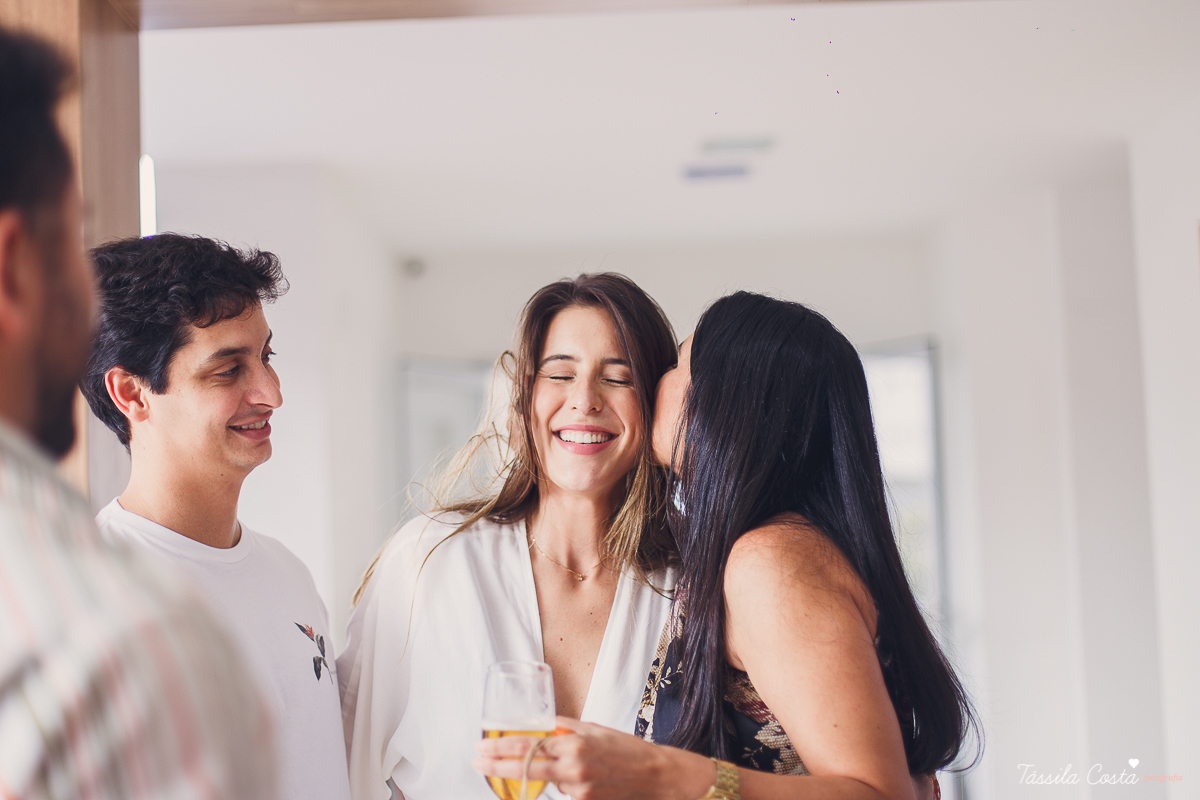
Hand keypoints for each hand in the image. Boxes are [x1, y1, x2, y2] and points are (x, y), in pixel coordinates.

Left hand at [474, 717, 714, 799]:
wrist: (657, 776)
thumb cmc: (627, 749)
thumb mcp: (594, 729)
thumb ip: (564, 728)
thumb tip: (540, 726)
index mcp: (574, 743)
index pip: (528, 746)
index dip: (501, 748)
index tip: (482, 748)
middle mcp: (573, 768)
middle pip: (525, 769)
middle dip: (497, 767)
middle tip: (478, 762)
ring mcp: (578, 790)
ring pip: (548, 781)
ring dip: (547, 774)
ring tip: (581, 763)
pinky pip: (565, 792)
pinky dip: (567, 783)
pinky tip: (590, 777)